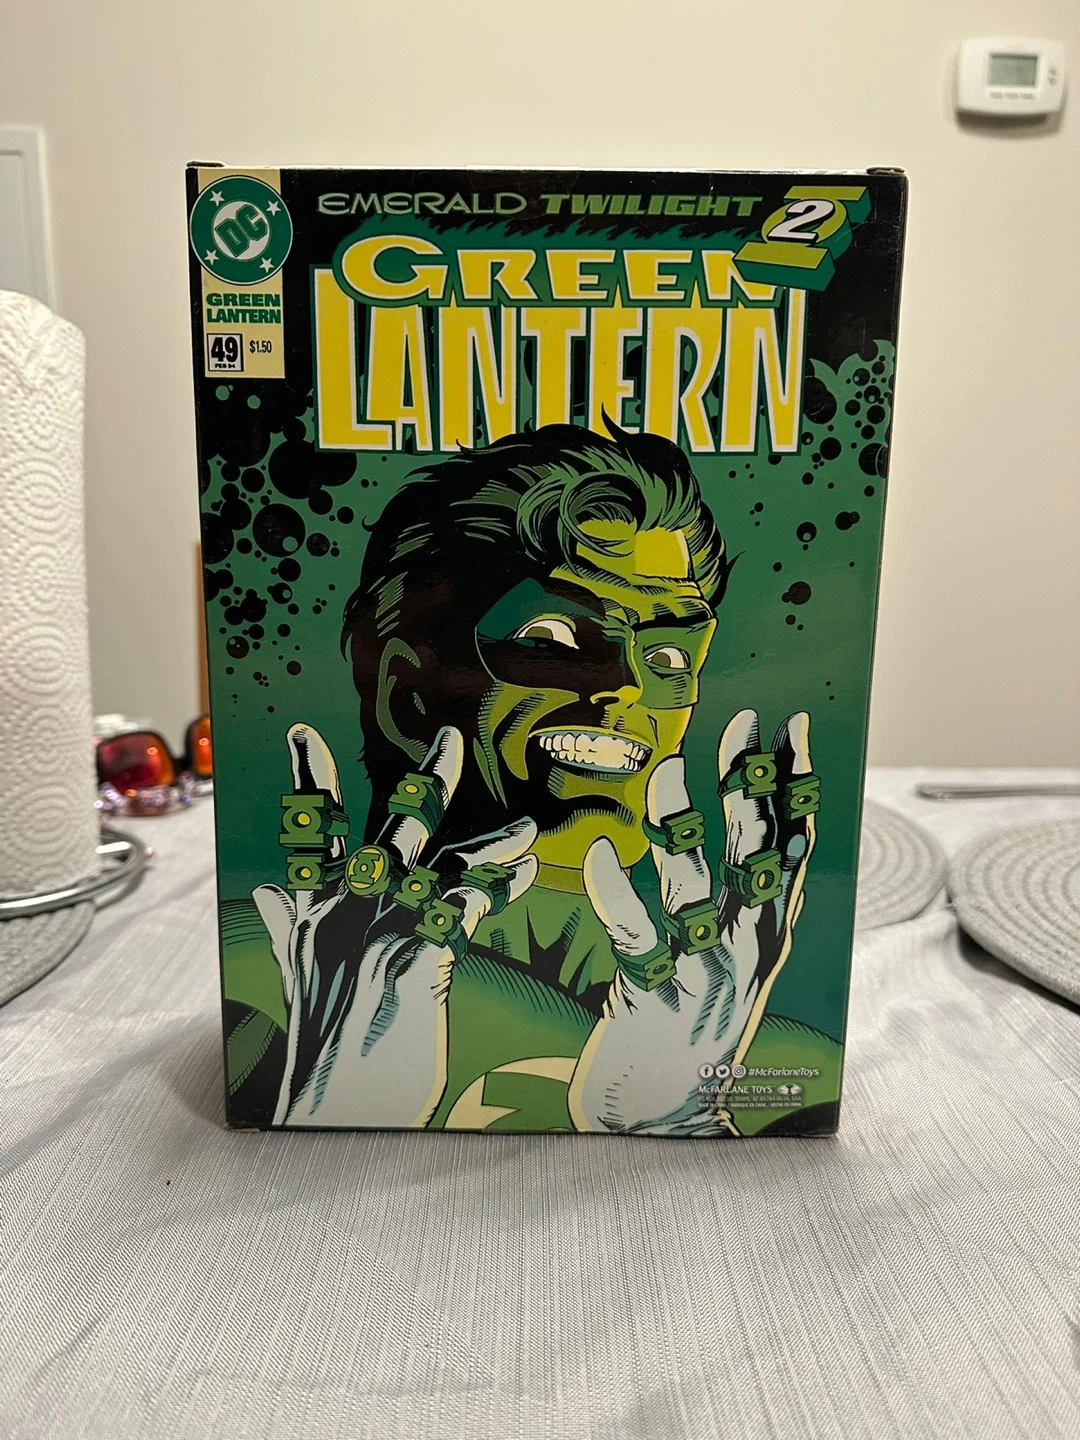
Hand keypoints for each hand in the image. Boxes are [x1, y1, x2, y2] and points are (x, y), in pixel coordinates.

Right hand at [253, 723, 536, 1127]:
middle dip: (428, 784)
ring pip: (446, 867)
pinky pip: (466, 911)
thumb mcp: (298, 977)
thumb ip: (289, 927)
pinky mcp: (415, 960)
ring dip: (491, 845)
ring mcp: (383, 931)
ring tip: (526, 831)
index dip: (311, 779)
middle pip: (393, 832)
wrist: (324, 1100)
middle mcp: (349, 911)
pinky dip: (496, 890)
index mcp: (318, 911)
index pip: (315, 832)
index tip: (305, 733)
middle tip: (451, 739)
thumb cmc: (319, 1044)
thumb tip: (270, 889)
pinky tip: (519, 880)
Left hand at [569, 709, 814, 1135]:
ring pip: (695, 886)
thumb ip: (742, 894)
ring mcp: (703, 977)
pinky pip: (634, 936)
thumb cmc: (690, 1018)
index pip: (791, 847)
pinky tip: (601, 853)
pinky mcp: (654, 1001)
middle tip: (743, 724)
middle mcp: (746, 951)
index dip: (793, 786)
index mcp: (767, 934)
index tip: (792, 729)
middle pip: (753, 854)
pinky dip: (617, 892)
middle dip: (749, 785)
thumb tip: (757, 824)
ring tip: (669, 769)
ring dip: (682, 823)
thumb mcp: (734, 956)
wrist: (661, 1109)